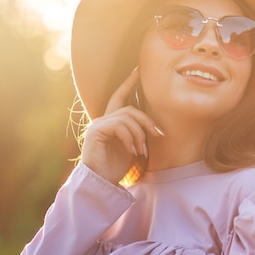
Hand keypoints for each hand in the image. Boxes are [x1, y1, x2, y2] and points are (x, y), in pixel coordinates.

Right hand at [81, 68, 163, 183]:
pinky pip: (119, 126)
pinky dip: (130, 138)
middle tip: (158, 135)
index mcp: (111, 122)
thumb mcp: (132, 147)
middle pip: (129, 108)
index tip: (138, 70)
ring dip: (139, 134)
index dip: (128, 83)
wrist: (101, 183)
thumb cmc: (115, 168)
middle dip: (146, 120)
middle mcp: (102, 121)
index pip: (119, 98)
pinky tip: (132, 151)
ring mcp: (97, 125)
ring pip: (127, 117)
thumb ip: (138, 133)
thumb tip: (155, 128)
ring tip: (141, 151)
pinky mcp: (95, 132)